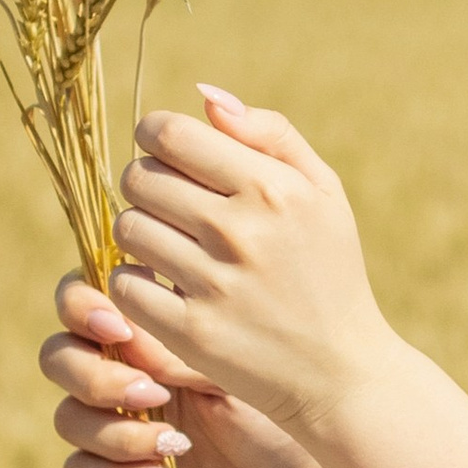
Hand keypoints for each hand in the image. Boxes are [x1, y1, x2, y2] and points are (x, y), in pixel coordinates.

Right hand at [38, 274, 345, 467]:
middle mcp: (118, 368)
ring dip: (115, 431)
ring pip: (66, 417)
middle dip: (95, 376)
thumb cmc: (276, 403)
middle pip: (56, 356)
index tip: (121, 328)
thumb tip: (127, 335)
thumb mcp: (232, 365)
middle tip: (153, 392)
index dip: (81, 307)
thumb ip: (175, 345)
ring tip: (176, 443)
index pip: (78, 296)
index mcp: (142, 325)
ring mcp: (112, 420)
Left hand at [105, 86, 386, 448]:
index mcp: (273, 188)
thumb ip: (271, 134)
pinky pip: (125, 286)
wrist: (343, 372)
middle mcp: (242, 230)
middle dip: (145, 185)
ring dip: (140, 234)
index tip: (163, 153)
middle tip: (167, 205)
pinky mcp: (191, 332)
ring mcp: (214, 283)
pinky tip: (163, 288)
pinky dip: (135, 284)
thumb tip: (204, 96)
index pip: (170, 134)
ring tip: (169, 247)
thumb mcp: (324, 193)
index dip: (153, 136)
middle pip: (139, 179)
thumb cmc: (329, 271)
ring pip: (128, 229)